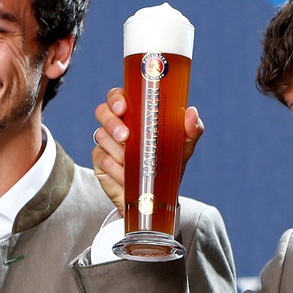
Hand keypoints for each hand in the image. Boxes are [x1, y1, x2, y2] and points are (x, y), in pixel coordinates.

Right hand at [92, 87, 204, 213]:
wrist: (157, 195)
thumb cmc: (169, 161)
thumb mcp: (183, 146)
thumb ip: (191, 130)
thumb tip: (192, 113)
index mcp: (134, 113)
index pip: (117, 97)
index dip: (116, 98)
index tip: (122, 107)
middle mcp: (117, 124)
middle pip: (102, 112)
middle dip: (112, 123)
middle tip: (125, 137)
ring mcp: (106, 142)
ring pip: (102, 136)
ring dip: (117, 150)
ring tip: (131, 163)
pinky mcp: (100, 161)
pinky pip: (101, 159)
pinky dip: (114, 168)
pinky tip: (125, 175)